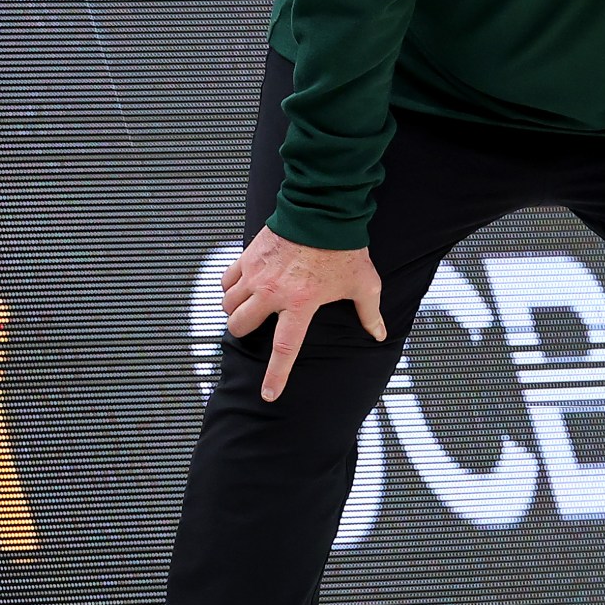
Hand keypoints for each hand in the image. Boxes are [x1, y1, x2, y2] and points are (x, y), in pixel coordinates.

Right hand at [223, 226, 386, 400]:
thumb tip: (378, 334)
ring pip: (228, 305)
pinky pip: (226, 281)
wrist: (323, 210)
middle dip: (242, 333)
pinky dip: (229, 288)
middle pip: (241, 326)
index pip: (284, 348)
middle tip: (251, 329)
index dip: (276, 374)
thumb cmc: (344, 248)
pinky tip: (240, 287)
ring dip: (234, 311)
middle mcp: (273, 293)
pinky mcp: (248, 257)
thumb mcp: (364, 284)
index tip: (268, 394)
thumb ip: (369, 313)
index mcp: (301, 304)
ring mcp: (256, 274)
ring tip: (245, 308)